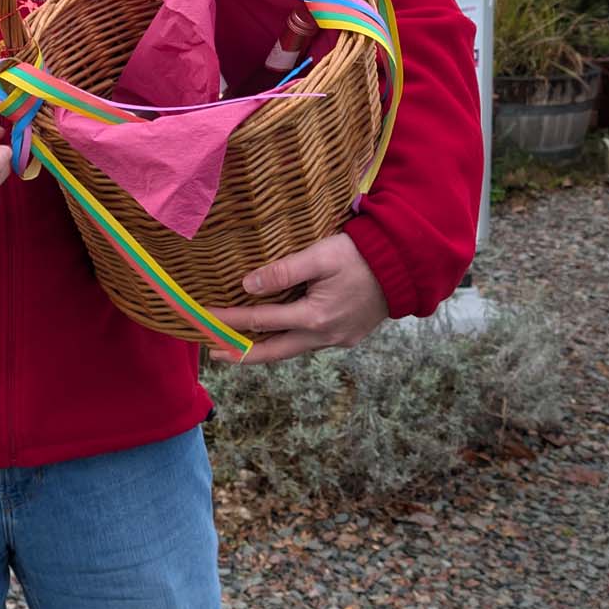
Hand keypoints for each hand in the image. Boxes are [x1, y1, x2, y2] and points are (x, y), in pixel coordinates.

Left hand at [205, 232, 388, 364]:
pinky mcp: (346, 337)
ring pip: (291, 350)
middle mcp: (324, 336)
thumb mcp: (321, 256)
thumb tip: (248, 285)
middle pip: (273, 352)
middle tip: (213, 352)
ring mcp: (336, 340)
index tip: (204, 318)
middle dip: (240, 353)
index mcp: (315, 317)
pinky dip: (286, 342)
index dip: (230, 320)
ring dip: (263, 349)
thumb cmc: (362, 256)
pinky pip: (308, 344)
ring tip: (237, 346)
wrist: (405, 267)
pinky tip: (275, 336)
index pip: (261, 321)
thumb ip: (283, 271)